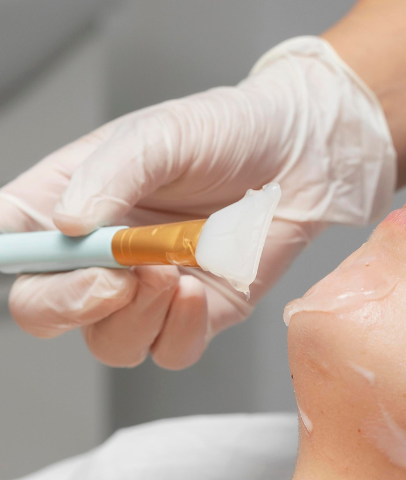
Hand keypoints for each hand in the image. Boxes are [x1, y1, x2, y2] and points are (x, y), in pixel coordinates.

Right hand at [0, 36, 394, 368]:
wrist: (303, 152)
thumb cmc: (230, 130)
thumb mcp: (164, 133)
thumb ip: (112, 175)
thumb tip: (67, 224)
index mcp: (68, 201)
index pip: (8, 245)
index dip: (10, 260)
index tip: (36, 257)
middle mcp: (100, 254)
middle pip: (44, 310)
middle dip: (71, 303)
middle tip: (115, 275)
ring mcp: (150, 290)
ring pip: (110, 342)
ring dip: (133, 317)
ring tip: (169, 271)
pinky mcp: (201, 312)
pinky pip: (172, 350)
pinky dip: (179, 330)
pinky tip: (198, 289)